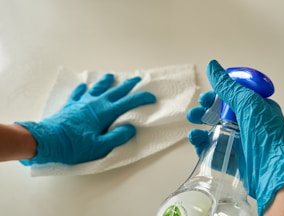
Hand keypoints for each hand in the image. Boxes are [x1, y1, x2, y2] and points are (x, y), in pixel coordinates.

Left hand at [16, 74, 155, 164]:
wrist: (48, 140)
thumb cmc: (74, 146)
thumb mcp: (99, 147)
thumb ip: (117, 137)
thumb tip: (130, 128)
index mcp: (105, 113)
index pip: (128, 102)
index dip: (141, 98)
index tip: (151, 96)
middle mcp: (95, 103)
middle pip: (115, 91)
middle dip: (128, 84)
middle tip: (137, 78)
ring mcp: (82, 102)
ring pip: (97, 88)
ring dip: (106, 81)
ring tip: (111, 75)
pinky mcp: (71, 105)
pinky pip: (79, 93)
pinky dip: (83, 89)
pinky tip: (84, 86)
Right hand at [187, 60, 283, 214]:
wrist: (276, 173)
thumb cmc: (268, 136)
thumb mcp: (248, 103)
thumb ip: (227, 86)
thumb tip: (212, 65)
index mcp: (253, 109)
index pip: (229, 98)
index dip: (214, 97)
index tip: (204, 98)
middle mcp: (245, 125)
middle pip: (218, 116)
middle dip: (203, 114)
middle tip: (194, 114)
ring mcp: (238, 143)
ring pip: (212, 134)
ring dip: (199, 131)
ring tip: (193, 132)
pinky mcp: (231, 160)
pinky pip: (212, 151)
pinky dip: (202, 147)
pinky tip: (197, 143)